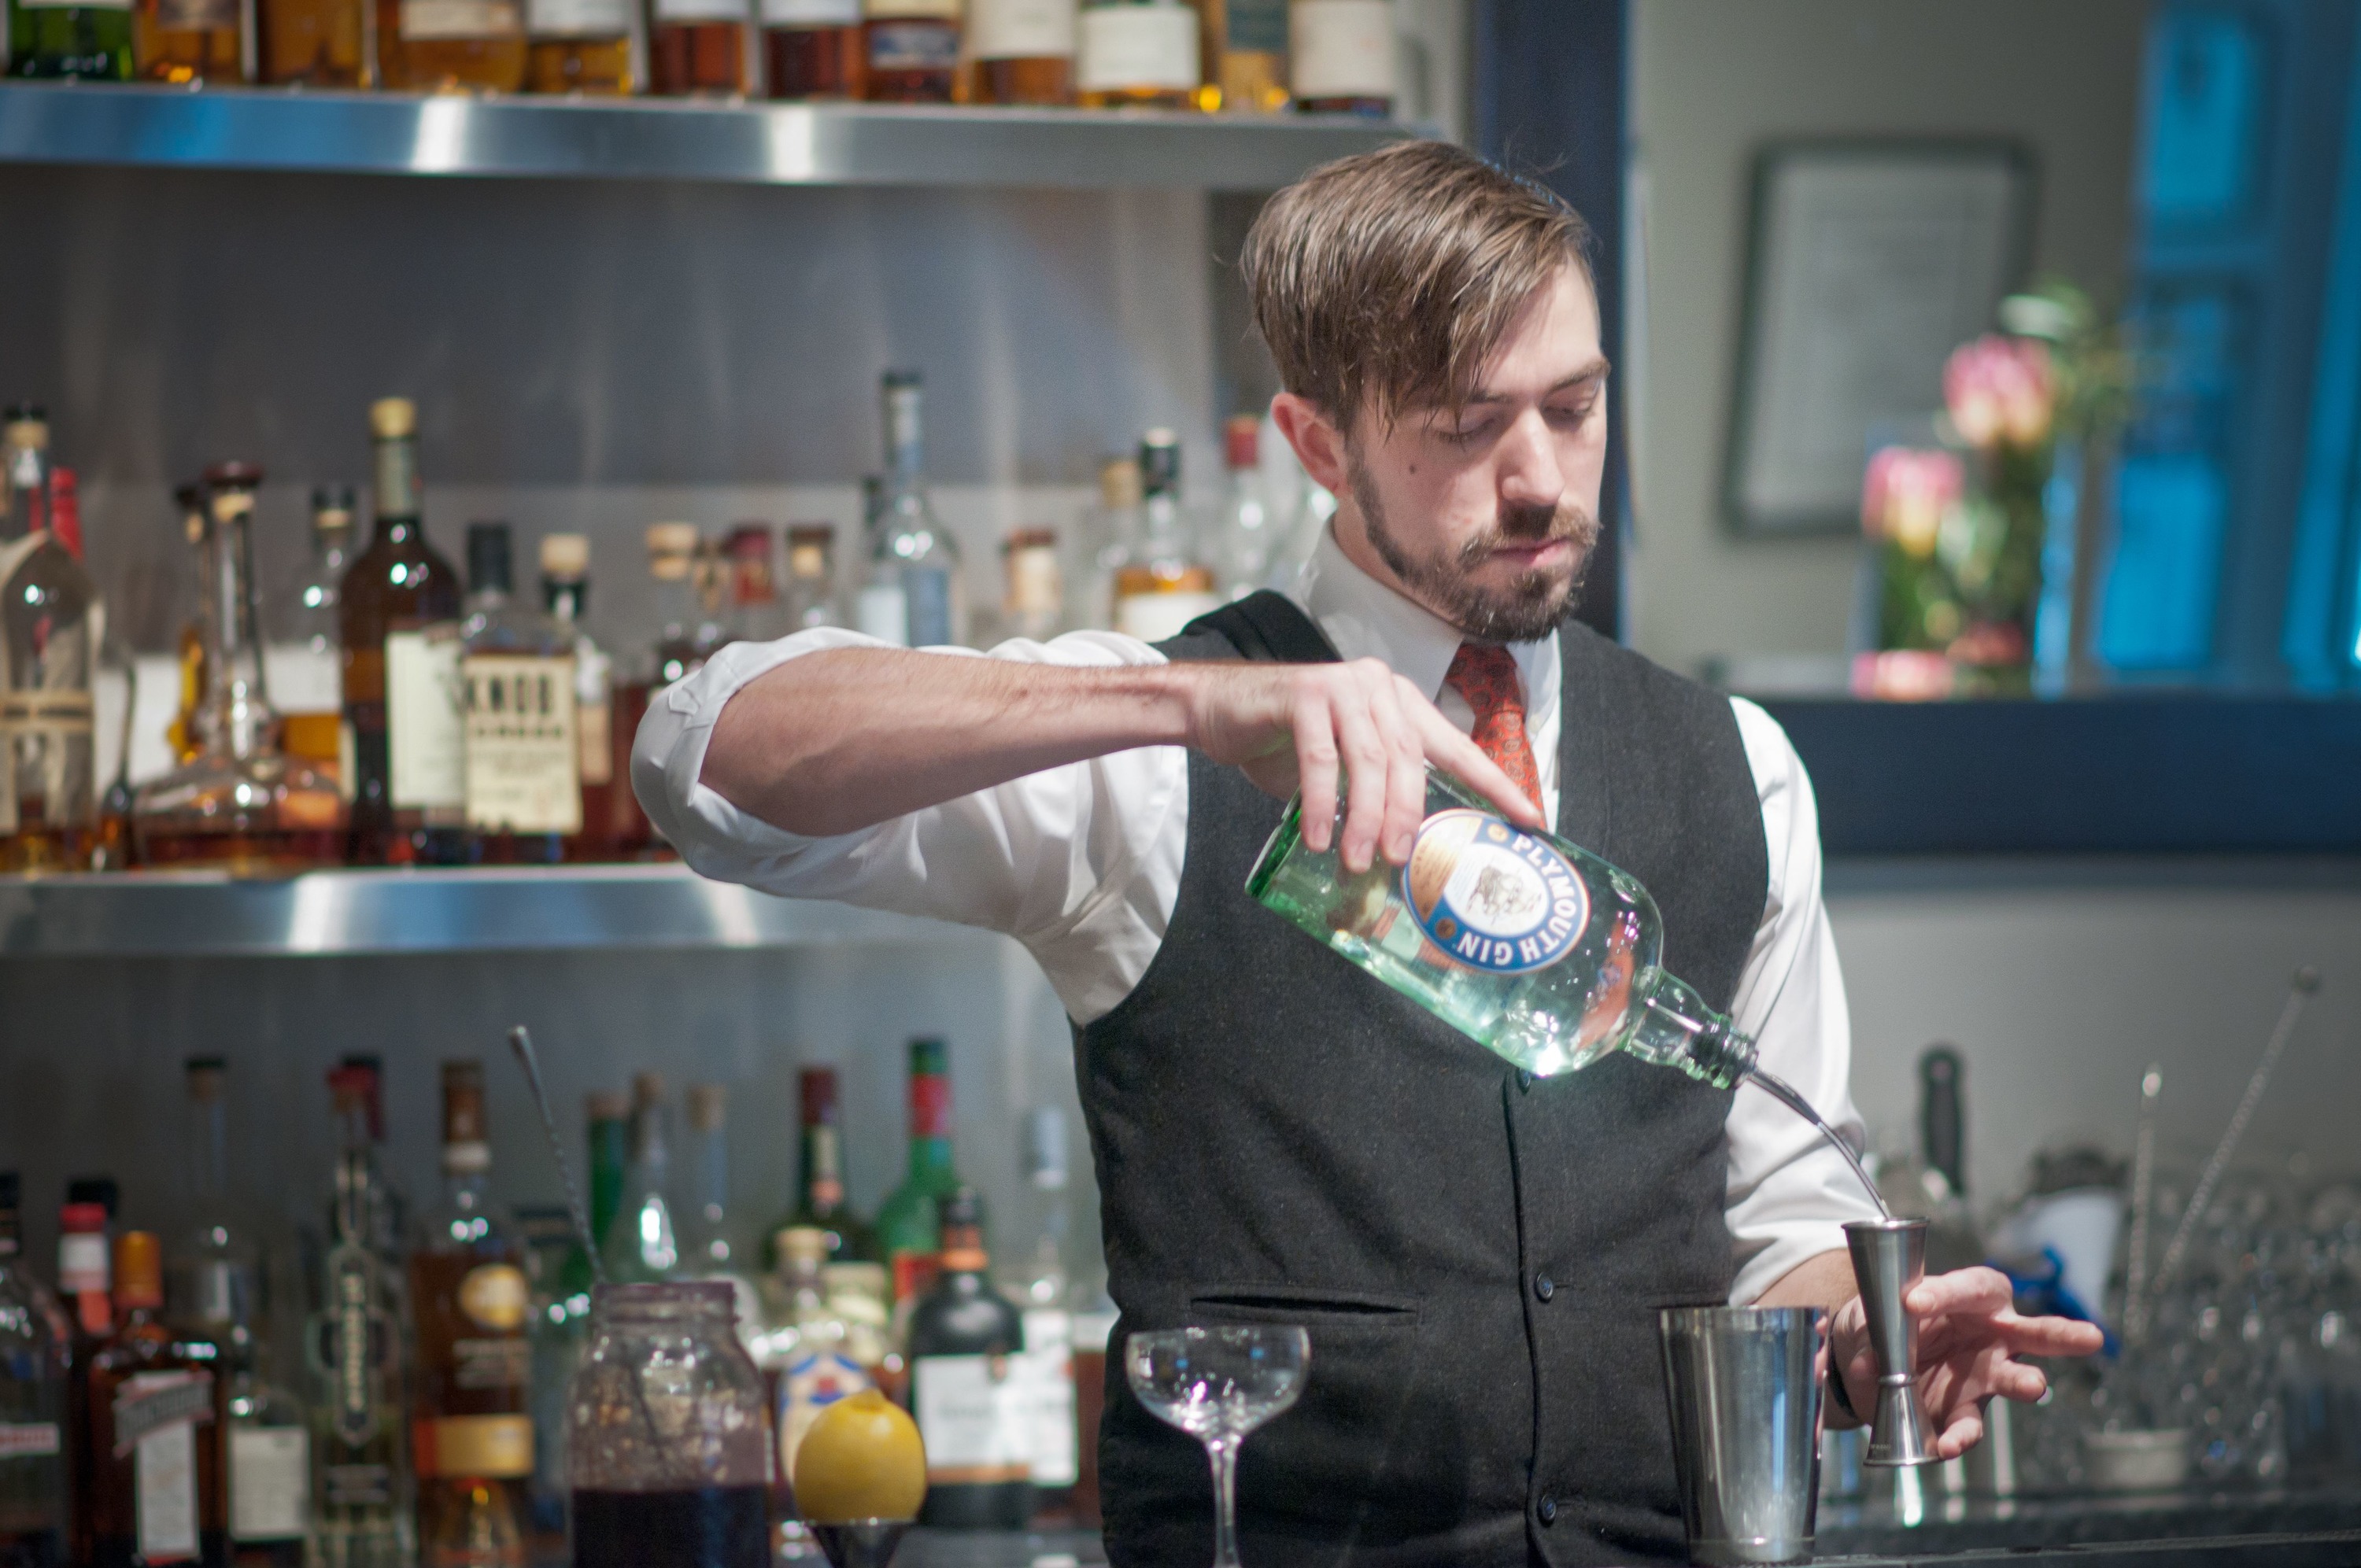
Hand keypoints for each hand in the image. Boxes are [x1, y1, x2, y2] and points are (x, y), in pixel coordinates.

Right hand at [1182, 658, 1544, 871]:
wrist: (1219, 711)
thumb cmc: (1284, 744)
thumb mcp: (1343, 769)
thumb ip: (1375, 793)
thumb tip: (1406, 858)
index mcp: (1402, 705)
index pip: (1459, 749)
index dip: (1496, 787)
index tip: (1530, 823)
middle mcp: (1380, 687)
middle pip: (1409, 760)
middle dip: (1410, 816)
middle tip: (1402, 862)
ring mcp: (1343, 685)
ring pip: (1369, 760)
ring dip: (1367, 817)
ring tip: (1360, 861)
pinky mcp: (1304, 693)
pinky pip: (1321, 758)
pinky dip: (1321, 803)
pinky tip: (1318, 838)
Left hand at [1827, 1266, 2104, 1459]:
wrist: (1866, 1355)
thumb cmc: (1886, 1316)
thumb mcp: (1875, 1308)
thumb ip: (1879, 1328)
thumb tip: (1871, 1358)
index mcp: (1973, 1294)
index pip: (1970, 1287)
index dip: (1946, 1292)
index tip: (1914, 1302)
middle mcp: (1993, 1333)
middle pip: (2034, 1332)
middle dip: (2062, 1335)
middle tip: (2090, 1338)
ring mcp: (1987, 1374)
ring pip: (2016, 1380)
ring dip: (2025, 1384)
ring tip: (2034, 1388)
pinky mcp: (1967, 1408)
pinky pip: (1969, 1425)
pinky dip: (1958, 1437)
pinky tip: (1948, 1446)